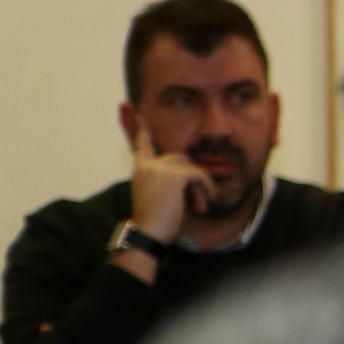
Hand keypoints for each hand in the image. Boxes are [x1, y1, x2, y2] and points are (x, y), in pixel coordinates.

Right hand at [126, 120, 205, 242]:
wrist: (148, 234)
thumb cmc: (156, 222)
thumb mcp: (160, 197)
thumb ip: (168, 182)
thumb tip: (190, 177)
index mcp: (140, 169)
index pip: (141, 143)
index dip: (141, 128)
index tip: (135, 109)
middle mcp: (147, 165)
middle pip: (180, 157)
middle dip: (194, 177)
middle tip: (199, 203)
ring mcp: (159, 168)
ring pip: (192, 167)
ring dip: (201, 186)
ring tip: (200, 207)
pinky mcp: (174, 175)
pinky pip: (200, 175)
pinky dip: (207, 188)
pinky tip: (206, 203)